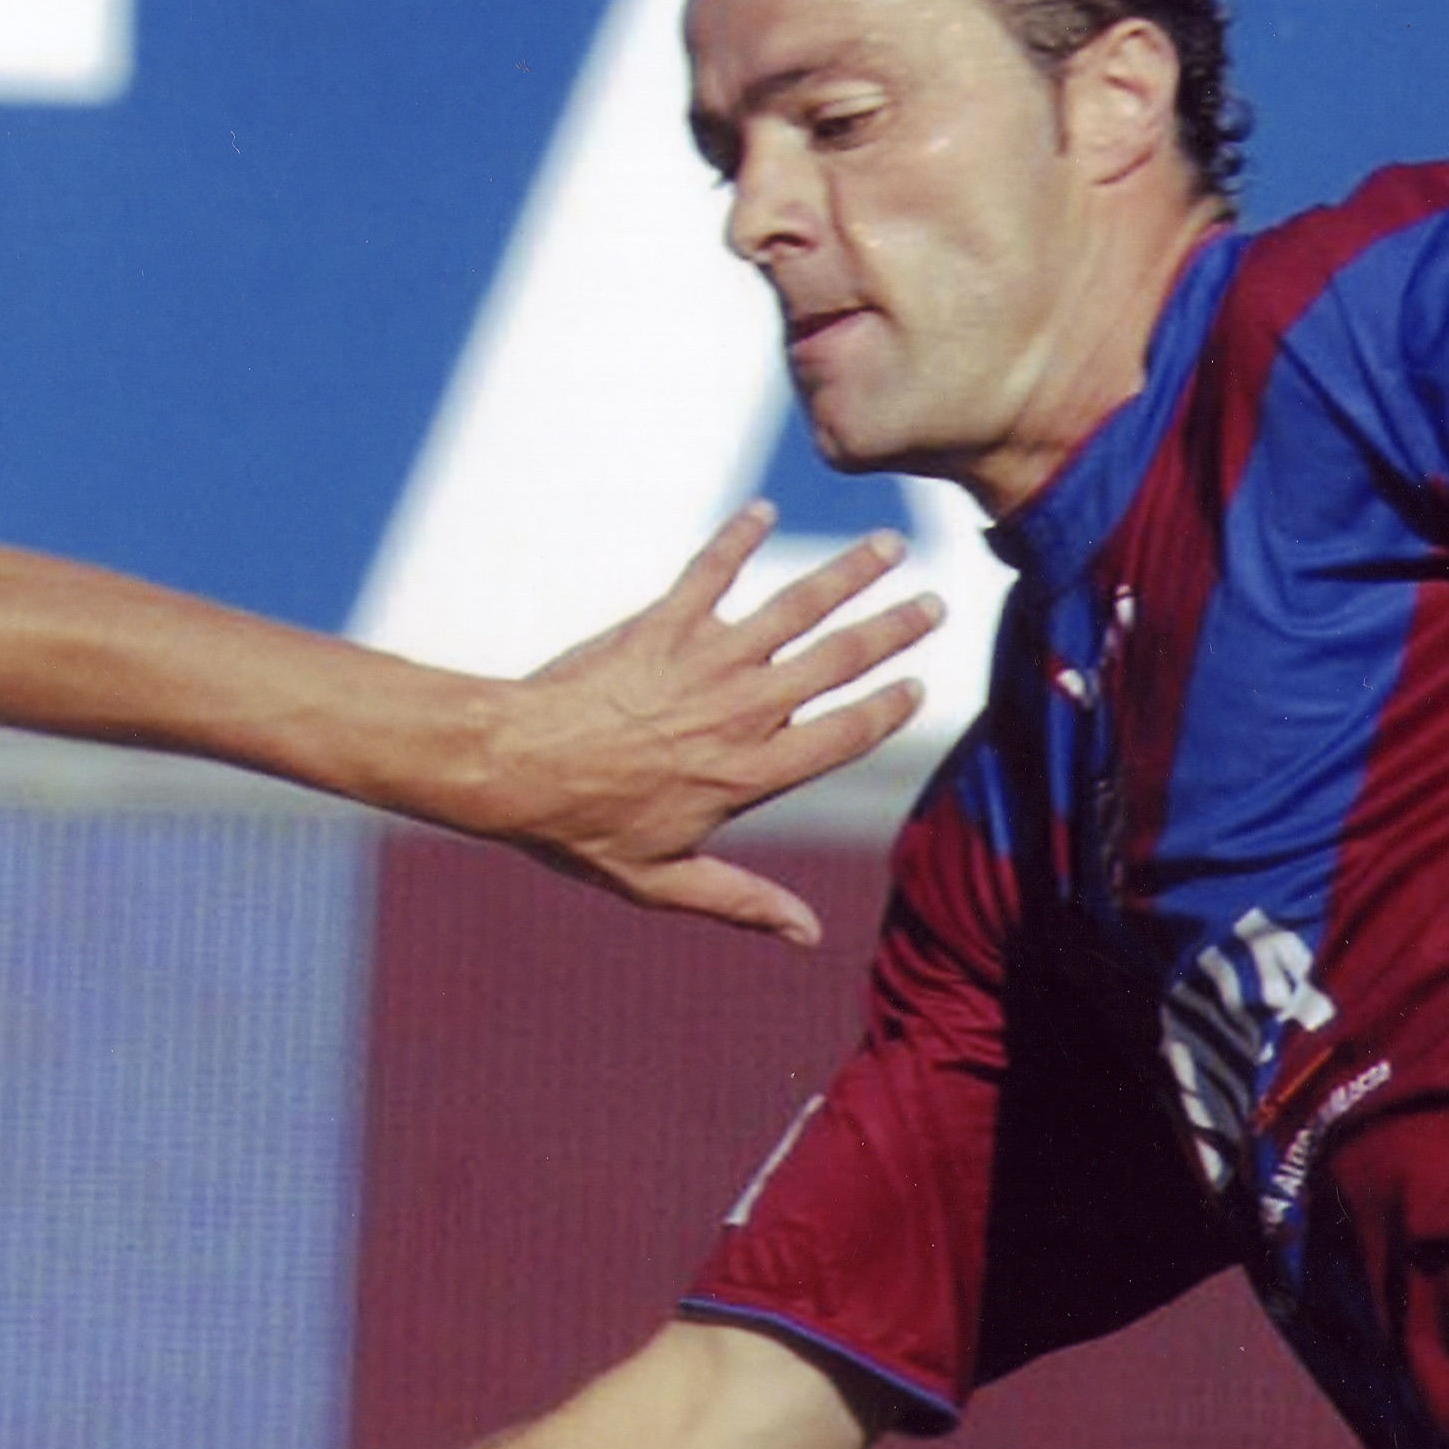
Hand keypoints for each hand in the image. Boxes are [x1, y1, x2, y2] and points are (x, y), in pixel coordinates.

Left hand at [480, 508, 945, 939]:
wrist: (512, 767)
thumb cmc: (580, 830)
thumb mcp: (662, 882)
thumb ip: (741, 902)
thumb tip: (810, 937)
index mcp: (749, 773)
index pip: (842, 735)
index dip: (886, 712)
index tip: (920, 689)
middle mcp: (740, 711)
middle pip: (837, 662)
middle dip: (892, 631)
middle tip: (936, 604)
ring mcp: (705, 662)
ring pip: (794, 608)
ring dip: (847, 573)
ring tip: (889, 546)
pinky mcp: (662, 626)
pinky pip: (710, 572)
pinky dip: (737, 539)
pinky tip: (763, 510)